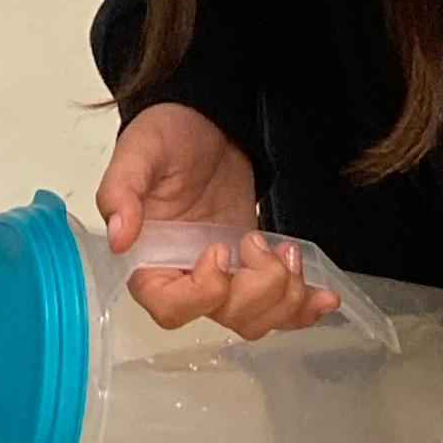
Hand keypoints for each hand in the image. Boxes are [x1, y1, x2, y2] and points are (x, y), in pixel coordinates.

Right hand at [98, 107, 340, 341]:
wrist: (204, 123)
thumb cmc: (165, 136)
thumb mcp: (137, 153)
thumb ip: (120, 193)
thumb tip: (119, 236)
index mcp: (150, 260)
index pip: (170, 309)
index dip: (202, 294)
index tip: (219, 250)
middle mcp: (186, 276)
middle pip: (223, 317)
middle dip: (257, 289)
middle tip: (261, 243)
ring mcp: (225, 276)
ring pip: (255, 319)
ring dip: (285, 295)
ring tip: (288, 252)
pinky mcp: (255, 268)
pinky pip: (280, 307)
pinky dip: (304, 308)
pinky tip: (323, 295)